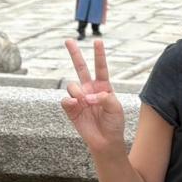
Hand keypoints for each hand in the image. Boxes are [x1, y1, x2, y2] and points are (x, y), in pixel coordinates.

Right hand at [62, 39, 126, 154]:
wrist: (105, 141)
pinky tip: (76, 105)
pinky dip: (71, 101)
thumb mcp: (116, 108)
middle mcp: (90, 89)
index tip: (98, 41)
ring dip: (78, 92)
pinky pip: (66, 100)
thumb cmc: (114, 123)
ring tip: (84, 101)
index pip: (101, 67)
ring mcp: (80, 98)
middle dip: (74, 54)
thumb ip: (104, 98)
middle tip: (68, 40)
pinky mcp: (71, 109)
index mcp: (103, 87)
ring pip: (72, 85)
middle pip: (81, 68)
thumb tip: (87, 96)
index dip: (99, 54)